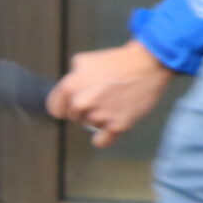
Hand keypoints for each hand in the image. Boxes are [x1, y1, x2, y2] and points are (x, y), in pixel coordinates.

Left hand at [49, 41, 174, 145]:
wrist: (147, 65)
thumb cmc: (117, 61)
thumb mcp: (84, 61)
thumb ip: (71, 78)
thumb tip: (66, 92)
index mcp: (70, 86)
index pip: (55, 109)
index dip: (64, 106)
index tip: (72, 105)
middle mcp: (81, 103)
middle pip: (73, 118)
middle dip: (84, 110)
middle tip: (100, 98)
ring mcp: (99, 115)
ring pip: (90, 126)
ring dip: (99, 119)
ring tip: (113, 102)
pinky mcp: (118, 125)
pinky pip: (101, 141)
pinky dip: (105, 136)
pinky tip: (111, 125)